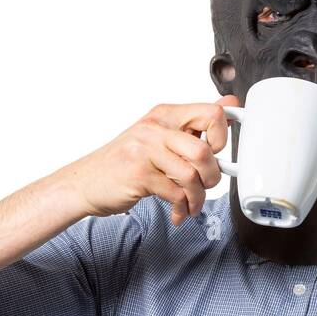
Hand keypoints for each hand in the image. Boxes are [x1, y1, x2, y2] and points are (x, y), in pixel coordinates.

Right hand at [60, 96, 239, 225]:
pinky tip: (178, 212)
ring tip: (191, 204)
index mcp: (164, 115)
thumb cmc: (124, 162)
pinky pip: (175, 194)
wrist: (86, 182)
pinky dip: (182, 208)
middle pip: (204, 150)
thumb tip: (230, 103)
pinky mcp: (139, 175)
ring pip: (191, 176)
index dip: (222, 137)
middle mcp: (155, 129)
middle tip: (206, 185)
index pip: (211, 113)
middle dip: (212, 176)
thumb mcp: (158, 137)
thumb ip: (193, 125)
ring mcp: (145, 151)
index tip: (217, 152)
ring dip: (197, 198)